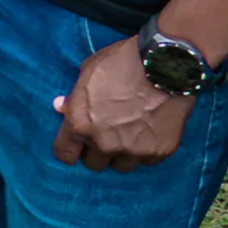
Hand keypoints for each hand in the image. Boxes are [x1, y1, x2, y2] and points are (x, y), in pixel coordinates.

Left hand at [49, 31, 190, 171]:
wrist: (166, 64)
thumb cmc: (122, 62)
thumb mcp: (89, 73)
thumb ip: (75, 97)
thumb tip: (62, 109)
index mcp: (81, 125)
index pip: (65, 154)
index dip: (70, 149)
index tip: (76, 145)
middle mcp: (105, 144)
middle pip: (94, 163)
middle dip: (97, 150)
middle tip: (107, 133)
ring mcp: (133, 150)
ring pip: (122, 165)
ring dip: (122, 153)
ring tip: (130, 133)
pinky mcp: (159, 152)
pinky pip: (147, 160)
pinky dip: (147, 149)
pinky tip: (150, 131)